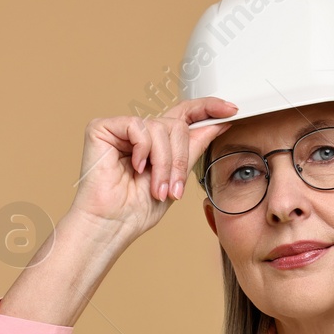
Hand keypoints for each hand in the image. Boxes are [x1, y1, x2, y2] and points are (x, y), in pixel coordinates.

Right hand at [66, 97, 237, 244]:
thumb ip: (193, 148)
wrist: (112, 225)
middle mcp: (140, 132)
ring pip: (160, 128)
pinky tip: (135, 167)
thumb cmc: (136, 210)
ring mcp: (121, 128)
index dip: (208, 108)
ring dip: (164, 163)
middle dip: (181, 160)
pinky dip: (143, 151)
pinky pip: (138, 127)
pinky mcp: (102, 128)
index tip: (230, 109)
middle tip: (174, 189)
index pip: (184, 114)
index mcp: (157, 142)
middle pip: (177, 125)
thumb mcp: (176, 177)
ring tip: (156, 188)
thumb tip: (216, 125)